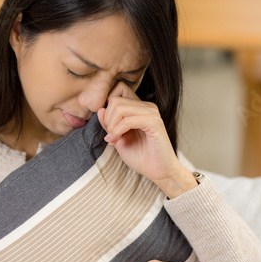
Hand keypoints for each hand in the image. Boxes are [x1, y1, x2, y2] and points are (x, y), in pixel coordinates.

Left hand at [97, 82, 196, 197]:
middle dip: (107, 119)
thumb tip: (101, 109)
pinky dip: (118, 130)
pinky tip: (118, 140)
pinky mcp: (154, 122)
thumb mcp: (118, 138)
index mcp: (139, 107)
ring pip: (119, 107)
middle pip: (115, 99)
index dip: (108, 105)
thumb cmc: (141, 157)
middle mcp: (147, 106)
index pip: (119, 89)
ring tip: (114, 138)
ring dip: (112, 125)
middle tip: (111, 135)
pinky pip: (128, 120)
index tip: (108, 125)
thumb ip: (109, 124)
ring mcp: (151, 113)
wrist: (159, 172)